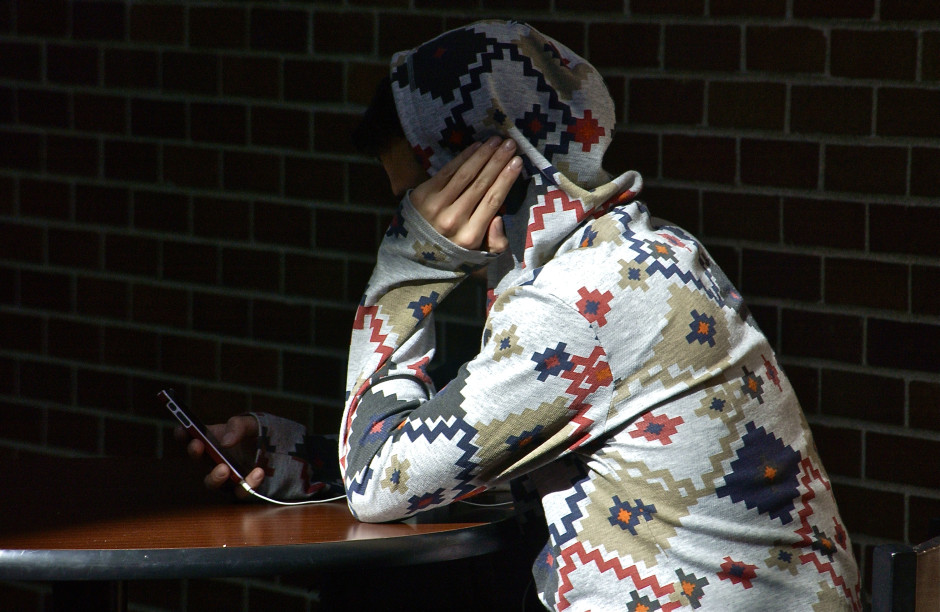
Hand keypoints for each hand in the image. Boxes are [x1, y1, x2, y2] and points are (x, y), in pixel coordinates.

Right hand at [174, 415, 264, 498]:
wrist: (277, 450)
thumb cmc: (256, 435)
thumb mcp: (250, 424)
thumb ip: (238, 426)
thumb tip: (226, 442)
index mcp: (212, 441)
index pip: (190, 438)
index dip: (182, 434)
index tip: (181, 428)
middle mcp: (213, 460)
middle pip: (198, 460)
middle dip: (195, 452)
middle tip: (197, 445)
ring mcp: (226, 477)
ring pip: (212, 483)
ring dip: (215, 476)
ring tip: (224, 468)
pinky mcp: (240, 489)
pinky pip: (240, 491)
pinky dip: (248, 483)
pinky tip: (258, 471)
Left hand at [410, 136, 521, 251]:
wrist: (413, 255)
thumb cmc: (453, 253)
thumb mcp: (479, 257)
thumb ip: (496, 243)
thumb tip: (499, 218)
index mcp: (470, 237)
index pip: (493, 201)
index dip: (506, 179)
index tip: (517, 162)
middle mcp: (454, 220)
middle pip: (481, 184)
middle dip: (498, 161)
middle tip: (510, 143)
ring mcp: (436, 206)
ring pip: (465, 175)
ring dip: (483, 154)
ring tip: (496, 140)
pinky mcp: (422, 195)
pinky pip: (448, 171)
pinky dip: (463, 157)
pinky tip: (476, 146)